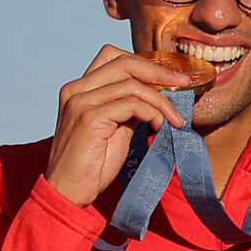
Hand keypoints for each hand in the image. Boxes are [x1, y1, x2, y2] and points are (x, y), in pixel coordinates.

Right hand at [43, 46, 190, 206]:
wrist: (67, 193)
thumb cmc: (90, 167)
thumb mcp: (114, 130)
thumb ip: (127, 110)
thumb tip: (155, 98)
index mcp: (79, 89)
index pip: (113, 57)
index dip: (144, 63)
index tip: (169, 78)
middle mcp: (76, 90)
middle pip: (123, 62)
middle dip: (158, 71)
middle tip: (183, 84)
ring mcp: (80, 102)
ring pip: (131, 84)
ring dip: (160, 100)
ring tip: (174, 119)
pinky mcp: (89, 118)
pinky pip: (131, 104)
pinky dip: (152, 113)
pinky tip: (159, 127)